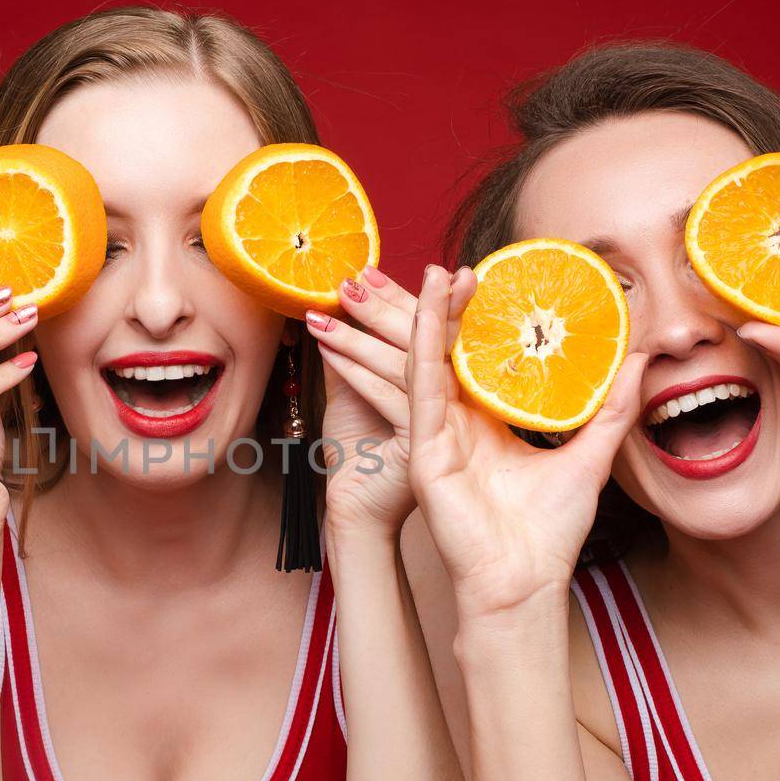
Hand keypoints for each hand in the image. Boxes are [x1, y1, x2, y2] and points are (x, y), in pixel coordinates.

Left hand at [305, 266, 428, 534]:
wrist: (358, 512)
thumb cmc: (358, 453)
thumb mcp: (351, 395)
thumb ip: (351, 356)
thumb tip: (333, 311)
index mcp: (443, 383)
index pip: (428, 330)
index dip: (403, 296)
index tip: (373, 268)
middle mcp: (451, 399)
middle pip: (426, 338)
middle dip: (392, 301)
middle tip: (360, 271)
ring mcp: (442, 422)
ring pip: (406, 363)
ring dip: (368, 328)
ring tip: (338, 298)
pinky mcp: (422, 443)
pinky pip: (389, 398)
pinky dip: (357, 372)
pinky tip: (328, 350)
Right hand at [405, 264, 647, 619]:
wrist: (523, 583)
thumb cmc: (549, 534)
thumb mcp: (590, 456)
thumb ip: (610, 409)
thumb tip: (641, 361)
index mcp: (487, 427)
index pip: (482, 363)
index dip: (486, 322)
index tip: (500, 282)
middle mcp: (456, 427)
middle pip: (451, 355)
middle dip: (454, 310)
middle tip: (469, 266)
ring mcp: (436, 438)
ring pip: (430, 363)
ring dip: (433, 315)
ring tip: (440, 271)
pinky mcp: (425, 451)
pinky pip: (423, 388)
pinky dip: (424, 347)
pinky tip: (428, 312)